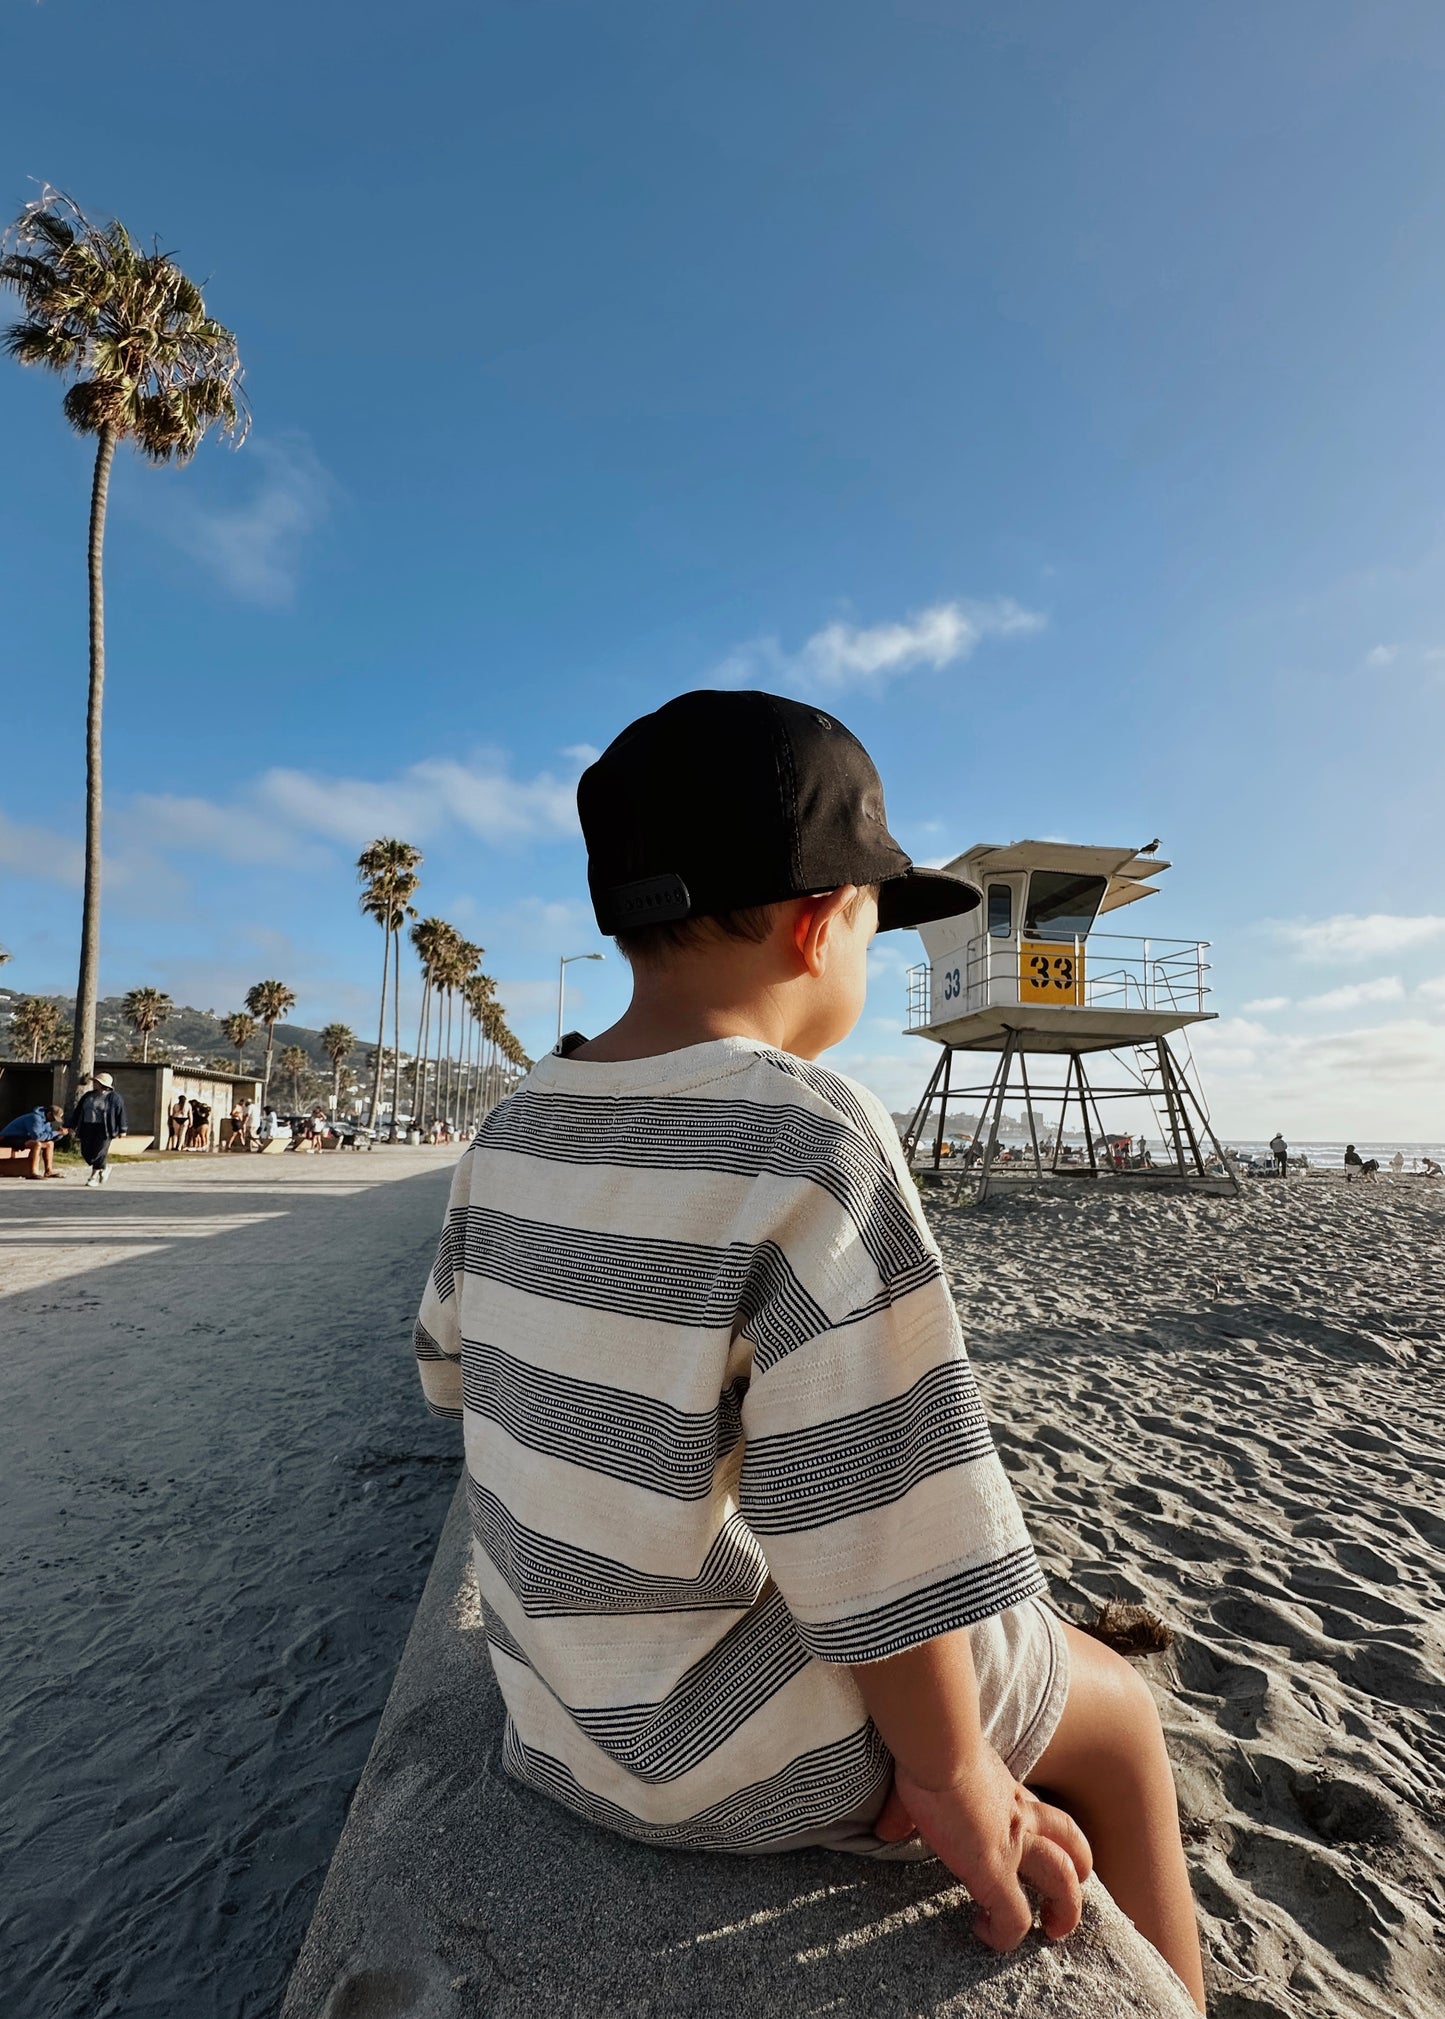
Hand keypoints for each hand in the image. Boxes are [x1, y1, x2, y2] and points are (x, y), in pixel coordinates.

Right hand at [878, 1747, 1091, 1950]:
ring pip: (1062, 1882)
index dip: (1043, 1834)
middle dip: (1079, 1870)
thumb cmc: (931, 1747)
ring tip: (1053, 1929)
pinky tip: (985, 1934)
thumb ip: (910, 1805)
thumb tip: (887, 1827)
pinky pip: (1012, 1917)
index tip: (1024, 1849)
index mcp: (1007, 1791)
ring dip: (1065, 1909)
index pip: (1039, 1814)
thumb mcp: (928, 1772)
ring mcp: (1012, 1845)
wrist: (938, 1745)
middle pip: (1071, 1844)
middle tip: (1075, 1889)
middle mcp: (1020, 1817)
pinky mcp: (994, 1871)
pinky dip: (1004, 1934)